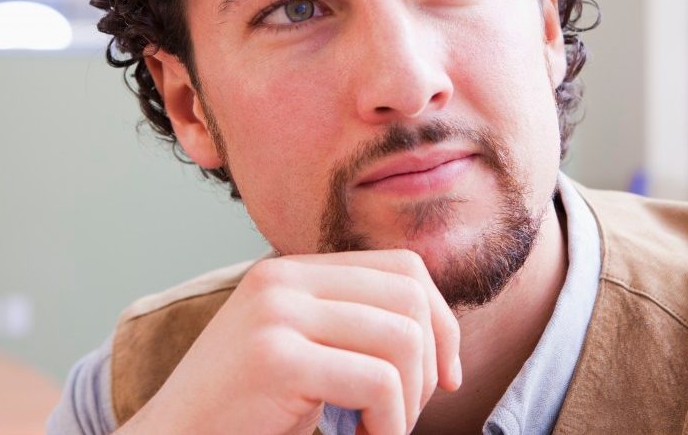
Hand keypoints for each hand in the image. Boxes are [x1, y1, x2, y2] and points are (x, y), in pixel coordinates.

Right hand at [119, 250, 462, 434]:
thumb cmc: (242, 415)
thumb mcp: (301, 353)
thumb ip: (349, 327)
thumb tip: (439, 332)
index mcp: (292, 272)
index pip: (404, 268)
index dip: (441, 323)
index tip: (445, 379)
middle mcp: (284, 279)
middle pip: (411, 298)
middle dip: (430, 364)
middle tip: (404, 415)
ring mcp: (277, 313)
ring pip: (403, 339)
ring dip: (410, 399)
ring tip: (380, 429)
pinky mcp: (277, 357)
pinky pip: (378, 382)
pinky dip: (390, 423)